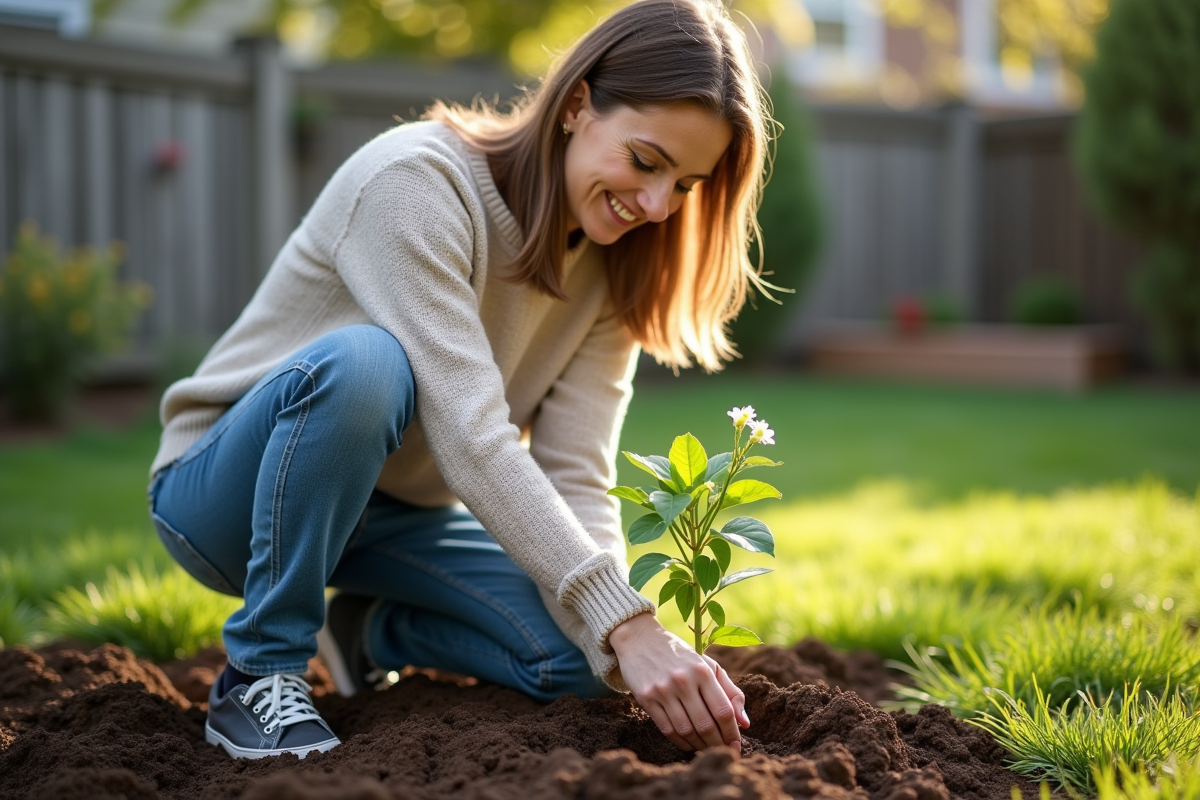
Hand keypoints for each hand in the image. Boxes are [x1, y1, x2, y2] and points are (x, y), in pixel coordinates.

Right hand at [608, 612, 749, 752]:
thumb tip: (745, 723)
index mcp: (702, 671)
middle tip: (723, 752)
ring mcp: (663, 690)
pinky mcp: (646, 698)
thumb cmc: (680, 655)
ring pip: (686, 730)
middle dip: (717, 743)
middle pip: (706, 724)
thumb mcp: (708, 665)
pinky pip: (667, 729)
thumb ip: (730, 691)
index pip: (723, 710)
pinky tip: (689, 744)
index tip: (736, 745)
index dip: (732, 733)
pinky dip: (681, 742)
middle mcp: (683, 680)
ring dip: (699, 746)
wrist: (639, 638)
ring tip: (706, 749)